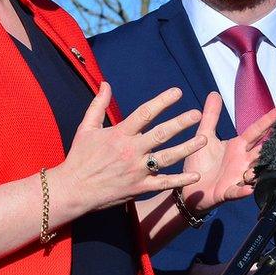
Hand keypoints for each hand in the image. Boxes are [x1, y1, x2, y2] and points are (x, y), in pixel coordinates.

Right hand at [52, 82, 206, 217]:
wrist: (72, 190)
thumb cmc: (79, 157)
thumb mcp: (86, 127)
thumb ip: (98, 104)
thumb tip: (105, 83)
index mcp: (119, 134)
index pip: (145, 113)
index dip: (163, 101)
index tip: (178, 92)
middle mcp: (130, 151)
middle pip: (161, 134)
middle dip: (181, 123)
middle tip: (197, 114)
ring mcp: (136, 170)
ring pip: (166, 158)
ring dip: (186, 148)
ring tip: (203, 139)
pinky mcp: (138, 188)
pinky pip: (163, 183)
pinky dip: (180, 180)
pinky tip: (195, 176)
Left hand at [180, 92, 275, 213]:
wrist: (189, 188)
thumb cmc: (200, 162)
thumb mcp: (204, 135)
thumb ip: (211, 116)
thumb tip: (214, 93)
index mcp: (238, 146)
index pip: (256, 130)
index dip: (268, 120)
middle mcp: (242, 160)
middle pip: (262, 149)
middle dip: (274, 141)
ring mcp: (237, 176)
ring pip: (254, 170)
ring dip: (259, 166)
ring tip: (264, 159)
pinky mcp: (227, 191)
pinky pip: (237, 191)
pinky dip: (243, 190)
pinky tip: (248, 187)